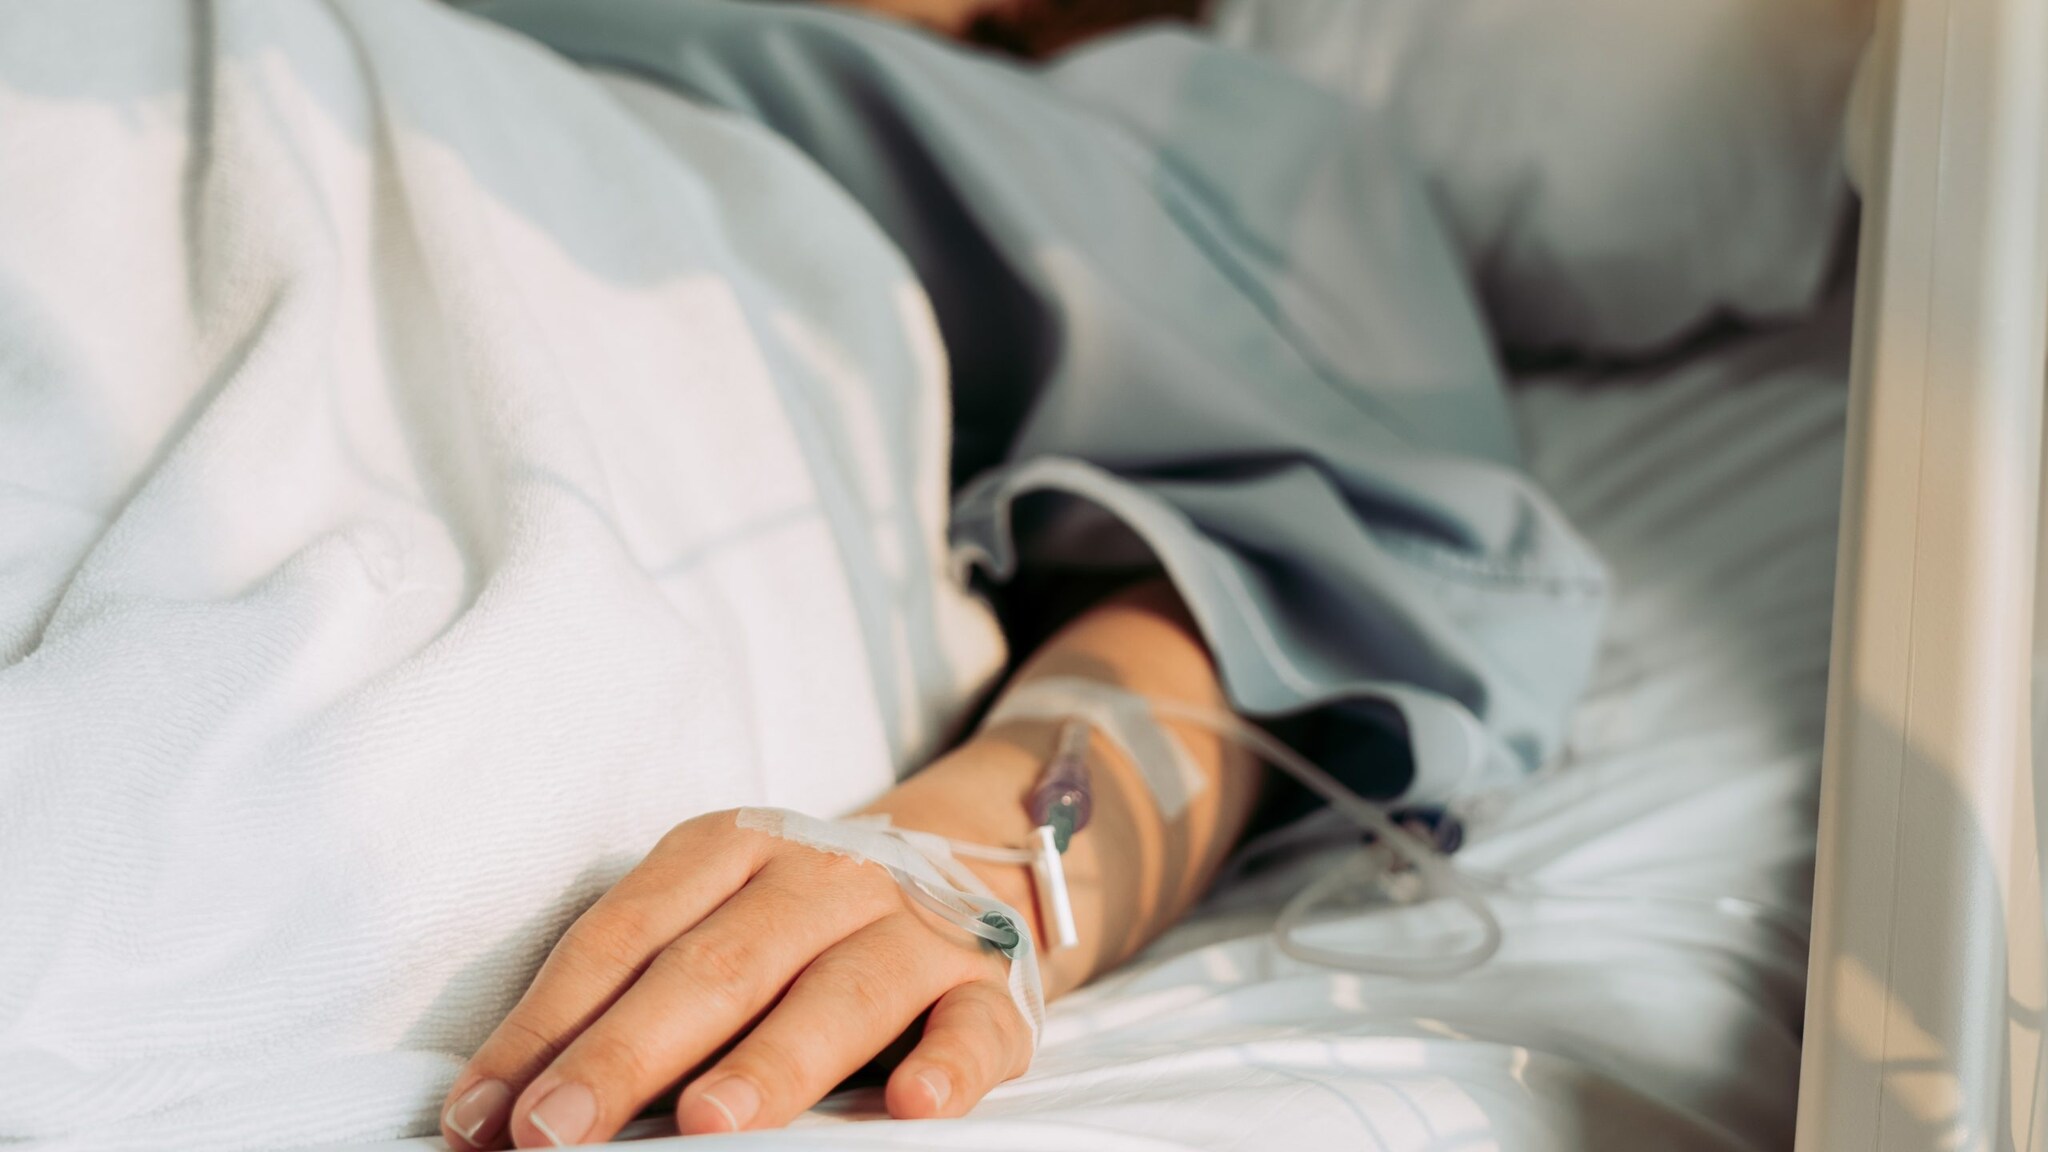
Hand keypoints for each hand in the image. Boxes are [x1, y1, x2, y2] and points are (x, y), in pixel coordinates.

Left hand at [438, 810, 1031, 1148]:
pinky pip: (973, 1027)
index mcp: (734, 850)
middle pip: (718, 966)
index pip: (624, 934)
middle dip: (628, 1055)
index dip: (549, 1023)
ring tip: (709, 1123)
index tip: (482, 1115)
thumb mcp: (713, 921)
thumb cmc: (800, 925)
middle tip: (555, 1133)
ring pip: (842, 996)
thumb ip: (627, 997)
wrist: (972, 866)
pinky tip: (914, 1103)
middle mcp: (824, 877)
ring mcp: (914, 930)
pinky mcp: (991, 989)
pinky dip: (950, 1065)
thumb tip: (507, 1108)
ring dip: (772, 1063)